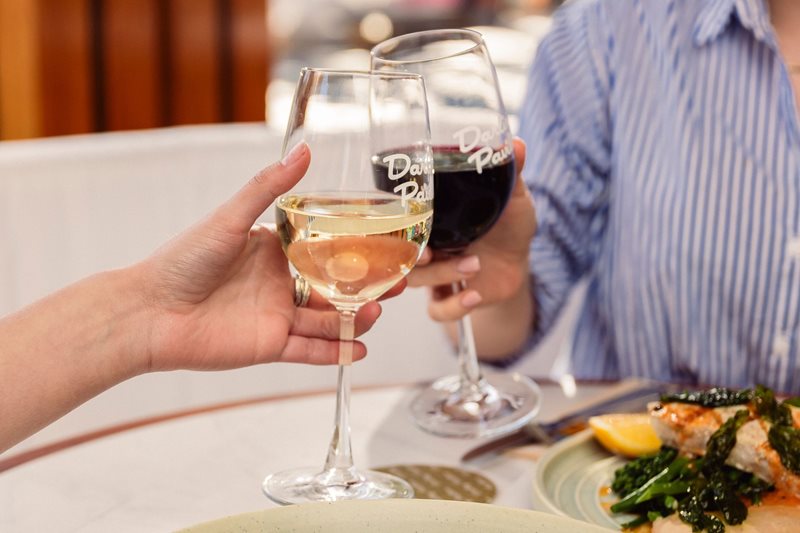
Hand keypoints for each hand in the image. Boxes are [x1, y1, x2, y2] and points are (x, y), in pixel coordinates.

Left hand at [133, 143, 390, 371]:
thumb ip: (269, 187)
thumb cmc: (183, 260)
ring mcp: (277, 315)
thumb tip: (304, 150)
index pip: (326, 249)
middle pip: (335, 288)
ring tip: (376, 313)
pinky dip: (334, 351)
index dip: (358, 251)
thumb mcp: (231, 218)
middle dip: (368, 288)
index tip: (387, 247)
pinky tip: (358, 349)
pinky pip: (309, 350)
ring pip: (328, 320)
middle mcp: (280, 283)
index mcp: (275, 251)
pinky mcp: (270, 345)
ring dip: (355, 319)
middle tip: (397, 283)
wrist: (150, 311)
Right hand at [407, 138, 536, 320]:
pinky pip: (437, 310)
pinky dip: (454, 306)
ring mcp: (433, 273)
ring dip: (443, 276)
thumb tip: (518, 144)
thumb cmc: (507, 224)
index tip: (409, 223)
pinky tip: (474, 295)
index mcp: (432, 217)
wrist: (520, 261)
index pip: (397, 218)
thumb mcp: (512, 197)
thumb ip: (510, 173)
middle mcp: (425, 244)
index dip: (394, 224)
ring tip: (474, 265)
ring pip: (415, 281)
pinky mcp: (447, 297)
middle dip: (410, 255)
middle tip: (432, 253)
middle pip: (397, 252)